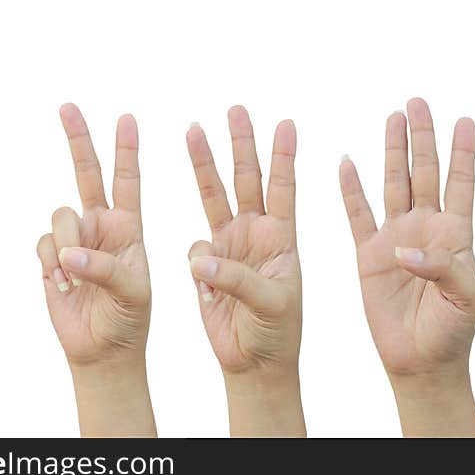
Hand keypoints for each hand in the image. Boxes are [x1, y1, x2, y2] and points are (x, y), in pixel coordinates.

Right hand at [36, 104, 153, 436]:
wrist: (103, 354)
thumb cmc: (134, 323)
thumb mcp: (136, 295)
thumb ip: (107, 270)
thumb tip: (66, 255)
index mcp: (132, 229)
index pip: (129, 180)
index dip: (127, 149)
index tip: (126, 117)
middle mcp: (103, 227)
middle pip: (88, 174)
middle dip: (80, 140)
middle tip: (68, 105)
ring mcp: (76, 242)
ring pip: (60, 216)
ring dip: (67, 244)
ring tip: (79, 278)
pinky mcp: (50, 259)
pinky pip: (41, 244)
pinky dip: (50, 264)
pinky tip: (65, 288)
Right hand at [186, 106, 303, 436]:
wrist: (251, 365)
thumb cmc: (276, 336)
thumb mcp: (270, 306)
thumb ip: (237, 279)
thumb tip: (198, 256)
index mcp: (281, 239)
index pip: (283, 189)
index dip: (284, 157)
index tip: (286, 123)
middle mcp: (253, 235)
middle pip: (245, 179)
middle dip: (240, 144)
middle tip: (236, 109)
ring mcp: (225, 247)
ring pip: (211, 195)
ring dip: (204, 164)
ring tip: (192, 128)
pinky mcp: (200, 264)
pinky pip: (188, 247)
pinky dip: (195, 260)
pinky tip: (207, 292)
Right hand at [339, 98, 474, 436]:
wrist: (421, 361)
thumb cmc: (453, 333)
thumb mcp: (467, 299)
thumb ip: (445, 268)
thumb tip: (404, 250)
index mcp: (456, 235)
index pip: (461, 184)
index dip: (463, 152)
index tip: (464, 119)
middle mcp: (426, 229)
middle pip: (425, 172)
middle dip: (423, 137)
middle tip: (419, 102)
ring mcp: (395, 239)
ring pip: (392, 184)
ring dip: (394, 151)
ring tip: (393, 116)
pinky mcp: (367, 255)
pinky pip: (356, 215)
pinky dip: (351, 189)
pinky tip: (347, 161)